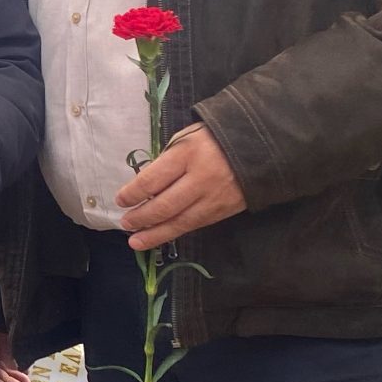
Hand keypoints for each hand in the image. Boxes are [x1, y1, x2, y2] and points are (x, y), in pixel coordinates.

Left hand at [117, 124, 245, 250]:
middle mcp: (200, 178)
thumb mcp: (187, 139)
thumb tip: (146, 185)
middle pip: (165, 205)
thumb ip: (167, 160)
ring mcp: (214, 197)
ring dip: (155, 234)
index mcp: (186, 154)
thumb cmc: (214, 139)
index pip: (153, 179)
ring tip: (136, 242)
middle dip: (142, 217)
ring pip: (180, 222)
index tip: (120, 200)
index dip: (133, 193)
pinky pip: (196, 224)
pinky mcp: (225, 210)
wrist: (260, 146)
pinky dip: (176, 231)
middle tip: (125, 223)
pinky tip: (161, 236)